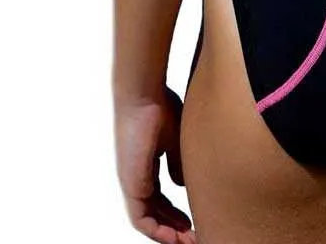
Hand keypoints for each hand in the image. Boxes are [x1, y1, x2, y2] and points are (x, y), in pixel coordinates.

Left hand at [114, 86, 195, 243]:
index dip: (175, 213)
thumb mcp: (175, 139)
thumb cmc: (160, 106)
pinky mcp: (131, 184)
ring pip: (148, 220)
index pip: (159, 198)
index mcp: (145, 166)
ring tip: (189, 241)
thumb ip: (177, 163)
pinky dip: (158, 230)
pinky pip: (141, 219)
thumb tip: (181, 185)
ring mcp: (131, 182)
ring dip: (168, 233)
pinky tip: (176, 235)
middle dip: (174, 228)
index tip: (193, 221)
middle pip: (155, 213)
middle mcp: (136, 178)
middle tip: (194, 237)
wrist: (143, 95)